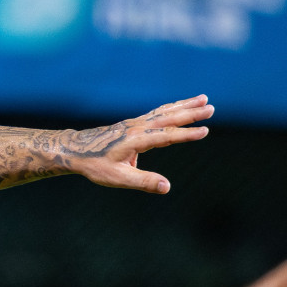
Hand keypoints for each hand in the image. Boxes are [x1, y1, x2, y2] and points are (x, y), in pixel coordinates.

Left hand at [59, 96, 212, 193]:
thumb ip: (143, 182)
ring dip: (184, 105)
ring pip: (164, 111)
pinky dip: (171, 107)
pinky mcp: (132, 123)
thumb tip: (167, 187)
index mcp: (136, 140)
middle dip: (191, 113)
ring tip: (203, 99)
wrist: (75, 150)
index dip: (186, 134)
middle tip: (211, 108)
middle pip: (168, 118)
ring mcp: (135, 123)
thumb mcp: (118, 178)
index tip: (205, 131)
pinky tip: (180, 106)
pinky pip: (156, 113)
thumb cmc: (95, 165)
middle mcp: (137, 127)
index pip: (166, 136)